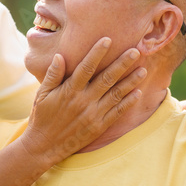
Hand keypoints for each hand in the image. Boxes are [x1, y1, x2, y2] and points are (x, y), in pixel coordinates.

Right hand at [20, 38, 145, 165]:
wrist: (43, 146)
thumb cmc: (41, 117)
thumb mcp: (42, 94)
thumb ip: (52, 75)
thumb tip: (60, 56)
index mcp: (69, 91)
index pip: (86, 67)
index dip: (97, 53)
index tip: (107, 39)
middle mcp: (84, 101)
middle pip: (107, 78)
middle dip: (122, 64)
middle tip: (135, 51)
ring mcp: (93, 114)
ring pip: (116, 95)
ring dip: (130, 82)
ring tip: (143, 70)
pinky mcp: (98, 126)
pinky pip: (116, 113)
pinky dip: (128, 103)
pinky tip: (137, 93)